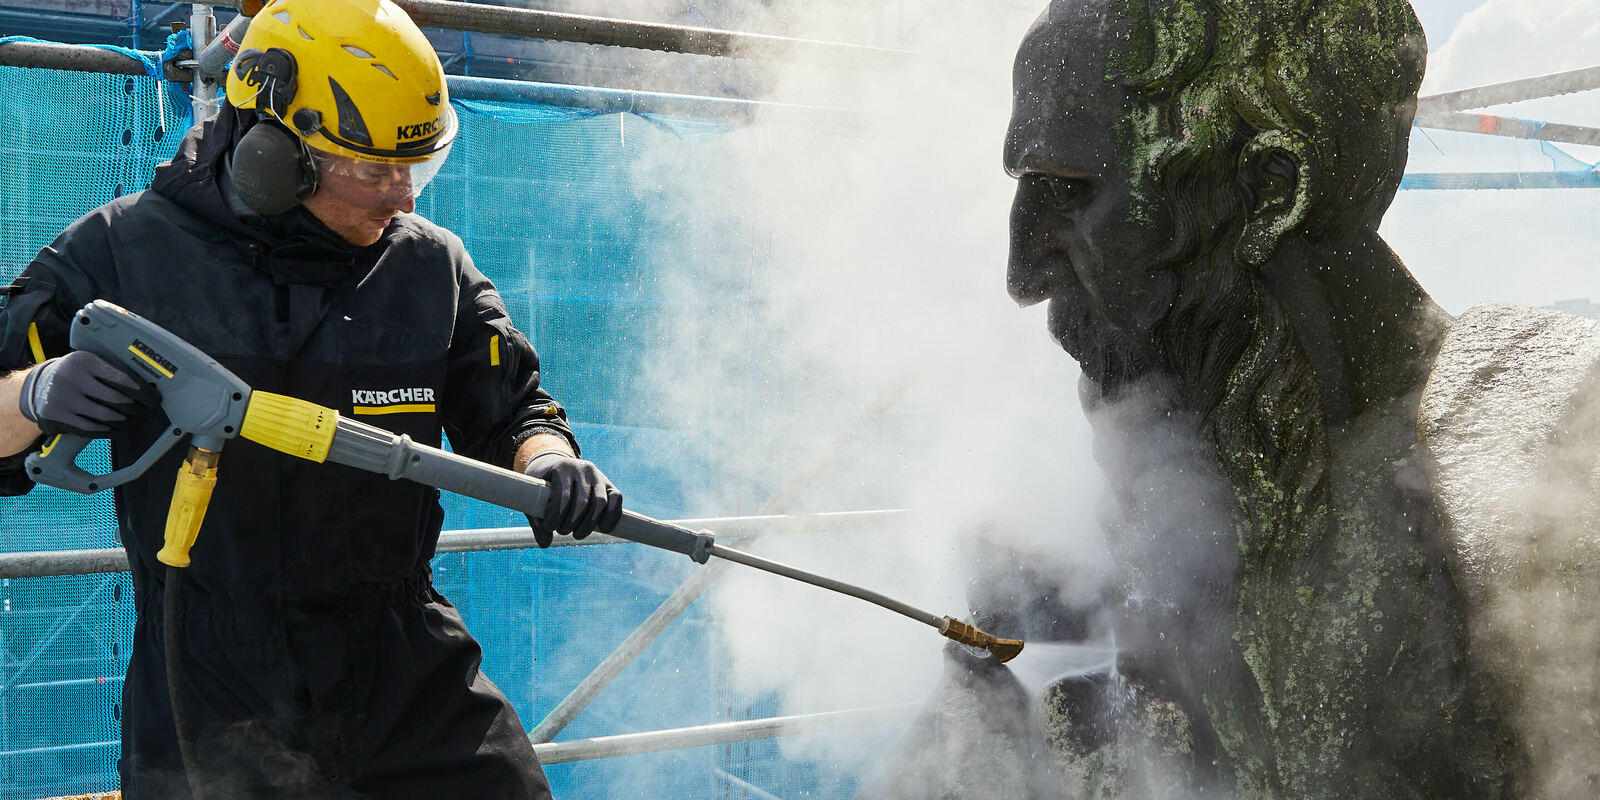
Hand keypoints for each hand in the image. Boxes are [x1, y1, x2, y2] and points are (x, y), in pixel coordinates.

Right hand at [17, 351, 158, 436]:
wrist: (38, 385)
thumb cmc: (73, 374)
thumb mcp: (88, 362)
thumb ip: (110, 369)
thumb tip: (144, 386)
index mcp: (83, 360)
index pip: (120, 377)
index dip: (140, 390)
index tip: (151, 396)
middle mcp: (71, 377)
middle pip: (115, 398)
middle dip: (135, 407)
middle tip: (144, 409)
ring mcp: (62, 397)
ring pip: (104, 415)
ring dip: (122, 420)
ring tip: (131, 418)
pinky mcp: (56, 415)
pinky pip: (89, 427)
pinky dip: (107, 430)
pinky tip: (115, 428)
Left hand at [521, 451, 622, 546]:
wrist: (555, 463)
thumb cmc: (543, 482)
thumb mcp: (534, 495)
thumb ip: (537, 519)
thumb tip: (545, 544)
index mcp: (562, 468)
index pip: (563, 496)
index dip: (556, 516)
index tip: (549, 527)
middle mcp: (582, 469)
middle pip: (582, 502)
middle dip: (571, 523)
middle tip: (562, 531)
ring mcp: (598, 475)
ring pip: (600, 502)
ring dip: (589, 524)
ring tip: (578, 534)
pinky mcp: (608, 484)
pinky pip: (616, 499)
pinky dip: (611, 516)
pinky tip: (603, 528)